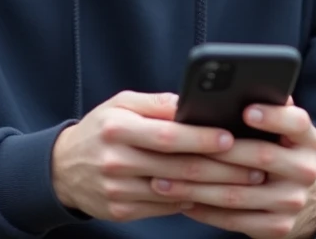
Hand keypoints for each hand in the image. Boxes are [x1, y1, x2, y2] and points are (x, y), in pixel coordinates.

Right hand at [51, 90, 267, 222]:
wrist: (61, 169)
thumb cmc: (100, 130)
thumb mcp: (121, 105)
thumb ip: (157, 104)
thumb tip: (193, 103)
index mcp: (117, 129)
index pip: (167, 135)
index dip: (201, 138)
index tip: (230, 137)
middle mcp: (117, 161)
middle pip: (178, 167)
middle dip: (221, 168)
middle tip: (254, 166)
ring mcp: (118, 190)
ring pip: (176, 192)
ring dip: (214, 189)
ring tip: (245, 183)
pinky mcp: (122, 212)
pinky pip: (166, 208)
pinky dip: (192, 201)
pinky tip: (214, 194)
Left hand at [149, 99, 315, 238]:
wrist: (299, 200)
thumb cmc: (274, 151)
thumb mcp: (278, 129)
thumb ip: (264, 108)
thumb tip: (236, 87)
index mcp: (306, 139)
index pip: (297, 122)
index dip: (273, 116)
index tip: (246, 110)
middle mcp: (305, 169)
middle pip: (261, 157)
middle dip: (218, 152)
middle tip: (181, 145)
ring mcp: (292, 201)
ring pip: (239, 194)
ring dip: (197, 187)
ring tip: (163, 178)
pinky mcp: (278, 227)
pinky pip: (234, 220)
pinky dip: (204, 211)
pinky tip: (182, 200)